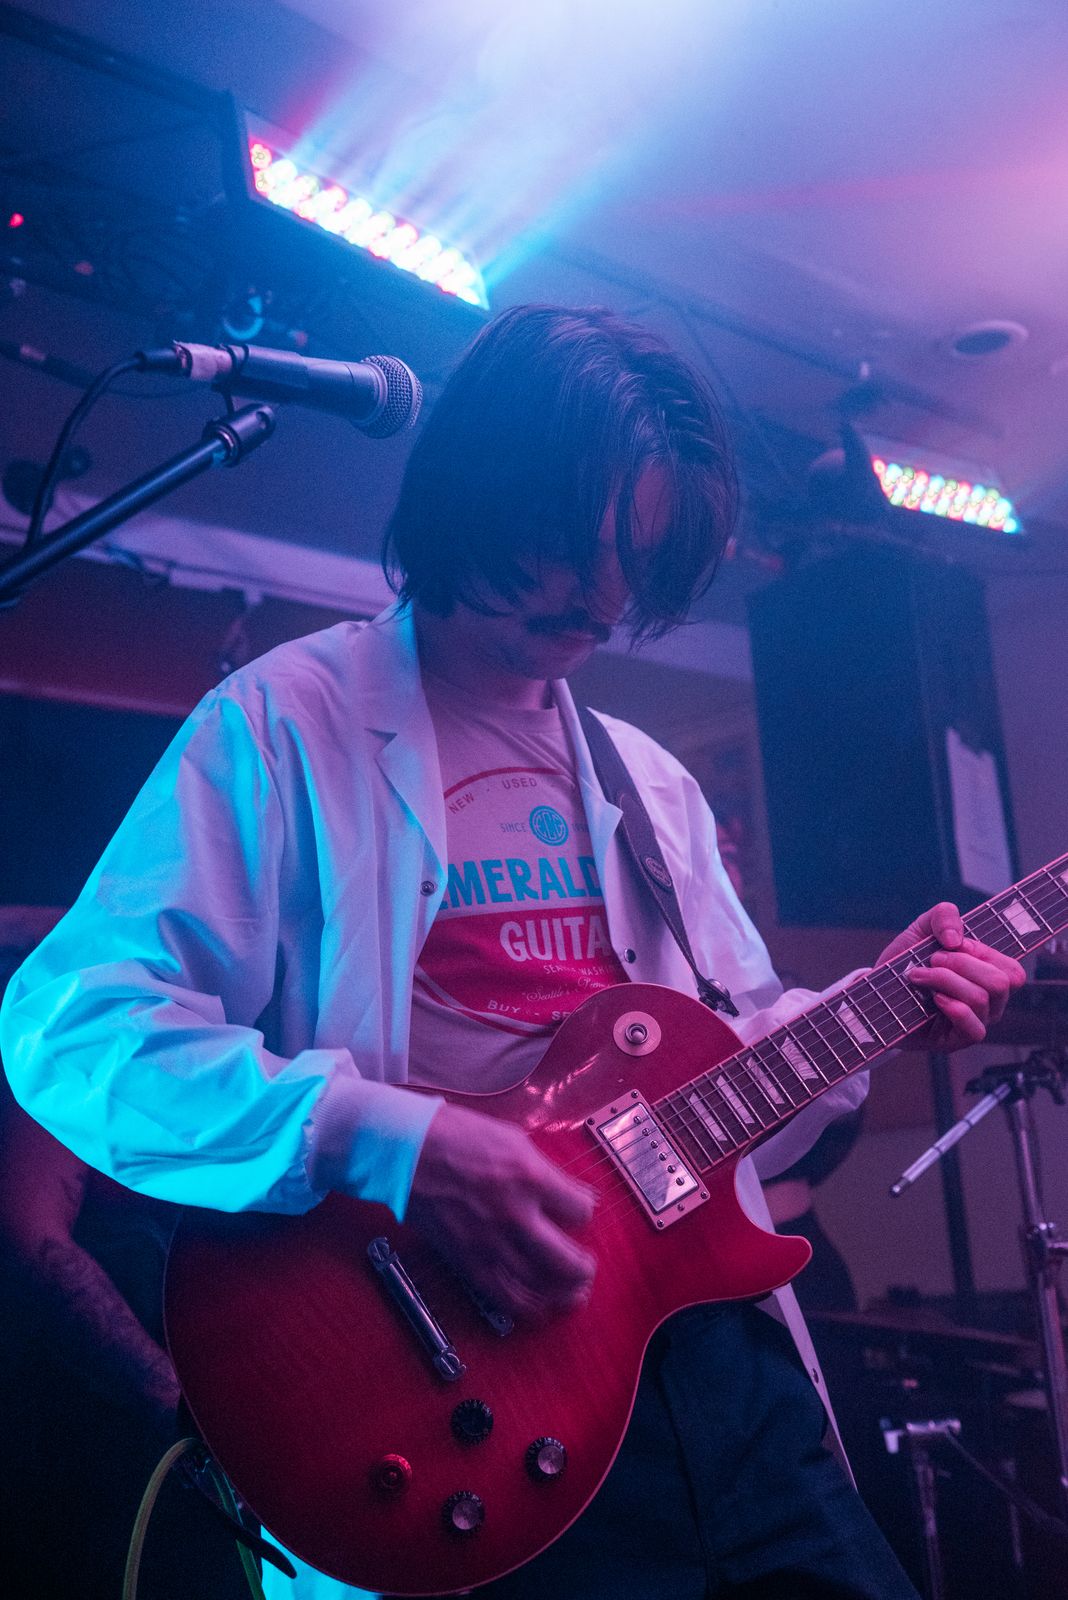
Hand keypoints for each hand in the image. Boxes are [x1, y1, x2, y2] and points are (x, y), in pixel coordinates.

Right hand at [407, 1104, 595, 1323]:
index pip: (580, 1211)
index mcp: (530, 1177)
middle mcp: (514, 1214)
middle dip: (583, 1268)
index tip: (579, 1211)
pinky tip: (539, 1308)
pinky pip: (504, 1296)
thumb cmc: (456, 1136)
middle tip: (587, 1267)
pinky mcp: (467, 1259)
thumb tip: (573, 1191)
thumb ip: (546, 1170)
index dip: (585, 1211)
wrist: (406, 1152)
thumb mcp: (513, 1139)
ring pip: (540, 1285)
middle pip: (567, 1260)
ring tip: (573, 1292)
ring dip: (563, 1293)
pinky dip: (527, 1308)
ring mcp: (490, 1242)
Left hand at [877, 902, 1025, 1051]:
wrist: (877, 991)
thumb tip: (955, 940)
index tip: (949, 944)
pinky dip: (954, 1008)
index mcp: (989, 976)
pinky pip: (974, 1029)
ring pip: (980, 999)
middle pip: (1000, 982)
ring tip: (919, 976)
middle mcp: (989, 1002)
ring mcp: (975, 1023)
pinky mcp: (956, 1041)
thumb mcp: (923, 929)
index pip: (1011, 969)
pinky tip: (934, 998)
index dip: (982, 952)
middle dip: (961, 964)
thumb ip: (944, 916)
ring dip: (945, 980)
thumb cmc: (907, 962)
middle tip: (932, 959)